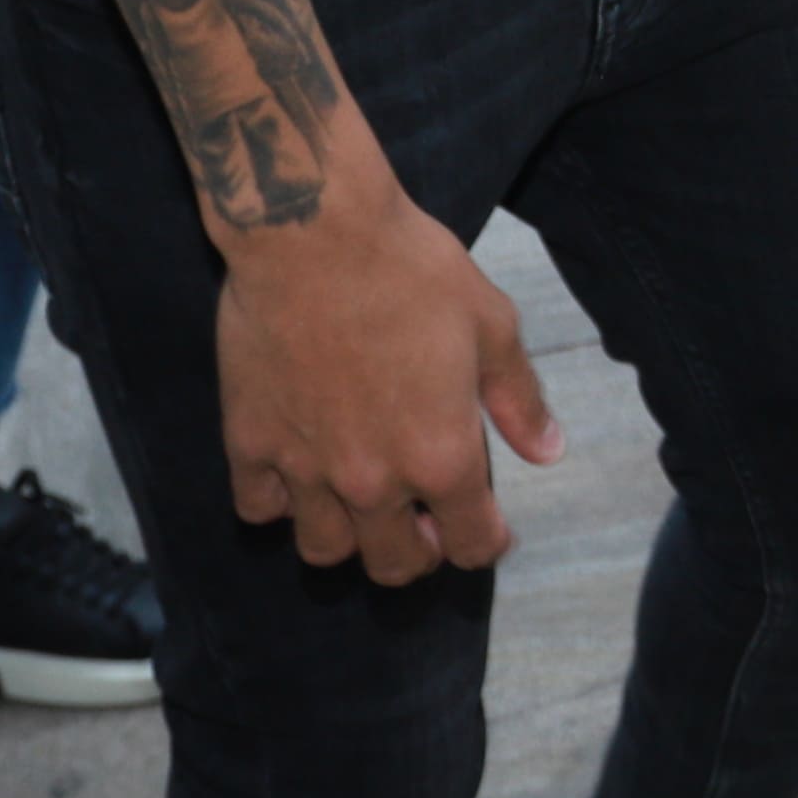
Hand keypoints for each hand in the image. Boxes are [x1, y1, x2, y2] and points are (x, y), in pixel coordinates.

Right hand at [213, 179, 561, 578]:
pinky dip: (280, 502)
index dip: (487, 541)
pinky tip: (298, 473)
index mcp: (441, 457)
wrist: (314, 232)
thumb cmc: (412, 269)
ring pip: (324, 550)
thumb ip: (519, 400)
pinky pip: (259, 506)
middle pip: (394, 565)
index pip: (472, 544)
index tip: (489, 528)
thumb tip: (548, 451)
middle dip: (419, 552)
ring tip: (361, 505)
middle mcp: (371, 480)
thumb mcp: (492, 325)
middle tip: (424, 519)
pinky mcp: (249, 442)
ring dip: (350, 538)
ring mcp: (305, 468)